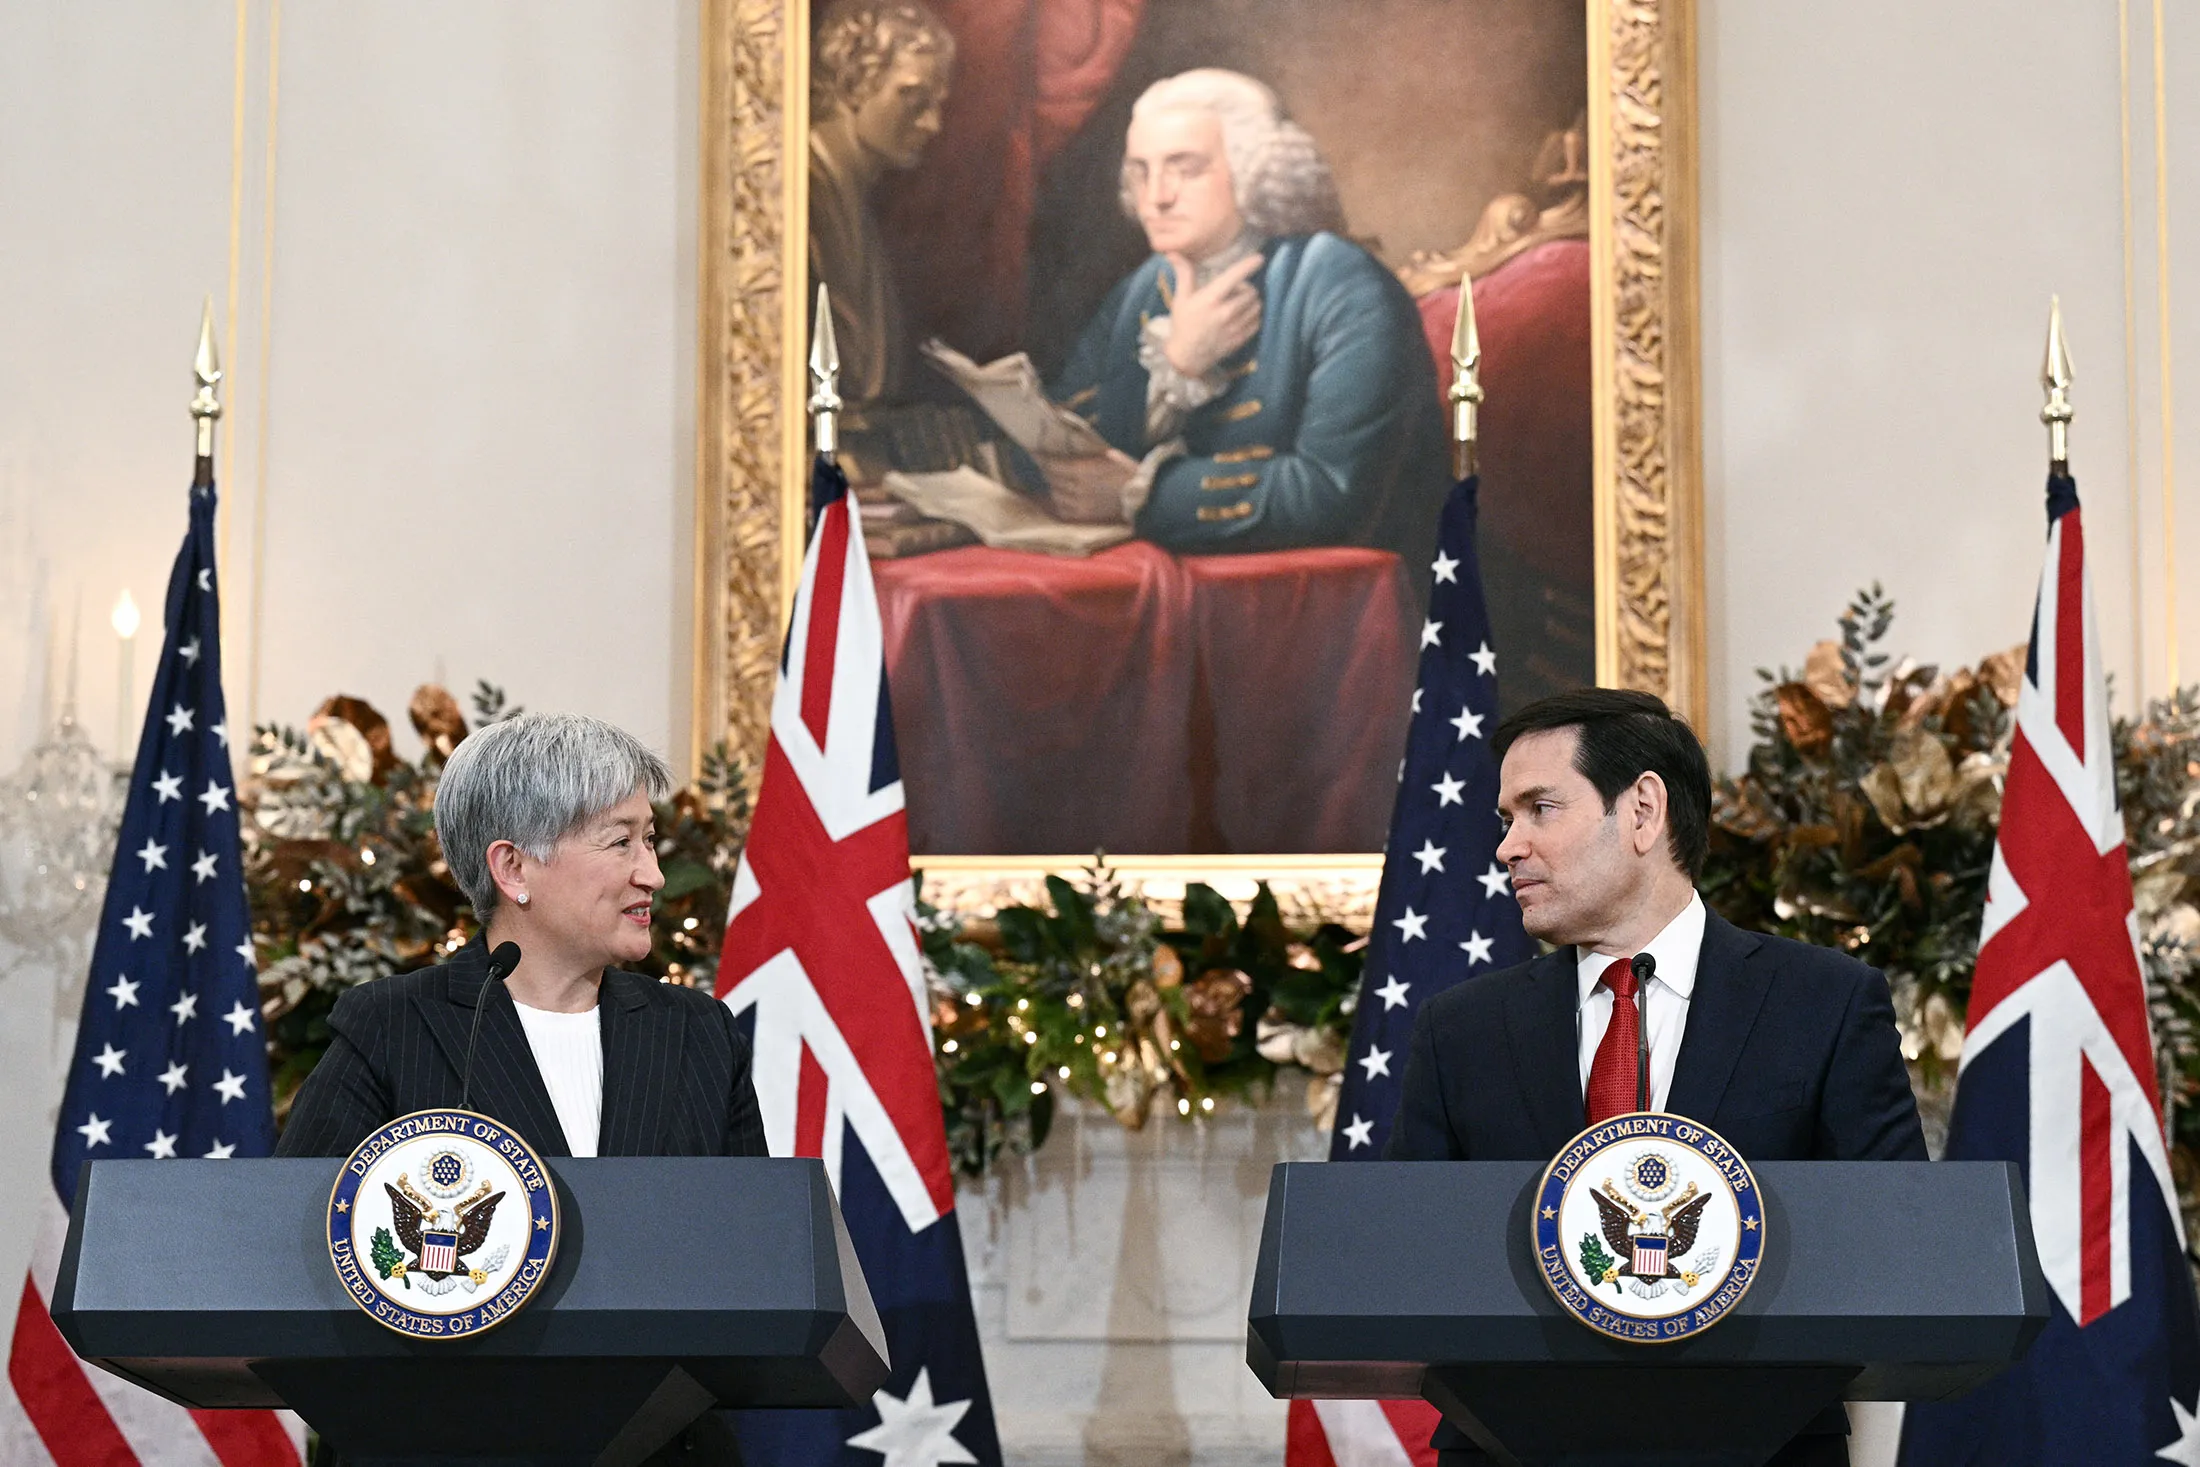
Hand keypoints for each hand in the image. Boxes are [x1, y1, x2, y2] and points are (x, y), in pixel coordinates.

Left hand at [1037, 448, 1140, 523]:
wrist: (1144, 497)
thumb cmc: (1128, 472)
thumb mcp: (1108, 455)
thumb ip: (1086, 454)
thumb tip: (1068, 448)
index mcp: (1082, 470)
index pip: (1052, 464)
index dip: (1041, 458)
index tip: (1035, 453)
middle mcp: (1076, 488)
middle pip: (1051, 478)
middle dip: (1047, 470)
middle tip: (1045, 465)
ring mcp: (1078, 504)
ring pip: (1055, 494)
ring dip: (1054, 487)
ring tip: (1057, 481)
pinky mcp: (1083, 517)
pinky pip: (1062, 510)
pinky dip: (1059, 503)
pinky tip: (1062, 498)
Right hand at [1160, 252, 1262, 377]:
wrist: (1186, 357)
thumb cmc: (1182, 324)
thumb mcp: (1180, 299)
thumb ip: (1184, 274)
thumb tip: (1173, 253)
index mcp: (1210, 299)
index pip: (1234, 276)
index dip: (1248, 265)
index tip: (1259, 259)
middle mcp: (1226, 312)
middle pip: (1251, 291)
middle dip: (1246, 288)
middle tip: (1236, 291)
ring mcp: (1235, 327)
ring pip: (1256, 306)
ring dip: (1252, 301)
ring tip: (1240, 303)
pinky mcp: (1240, 339)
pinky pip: (1257, 322)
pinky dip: (1254, 316)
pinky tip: (1243, 316)